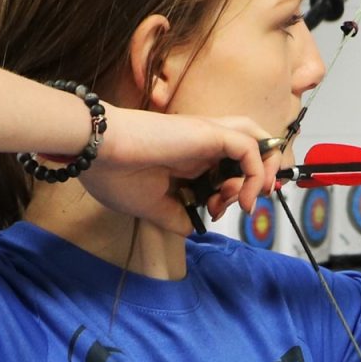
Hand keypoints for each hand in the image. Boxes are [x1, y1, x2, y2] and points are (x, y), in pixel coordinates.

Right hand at [77, 107, 285, 234]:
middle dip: (260, 179)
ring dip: (264, 171)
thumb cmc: (113, 175)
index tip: (217, 212)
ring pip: (258, 142)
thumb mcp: (152, 207)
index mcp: (189, 157)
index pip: (230, 165)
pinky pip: (250, 148)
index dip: (236, 190)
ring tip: (251, 200)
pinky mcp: (209, 133)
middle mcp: (202, 144)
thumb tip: (195, 228)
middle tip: (245, 205)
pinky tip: (241, 199)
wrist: (95, 152)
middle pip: (252, 149)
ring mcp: (207, 136)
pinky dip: (256, 174)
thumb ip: (177, 217)